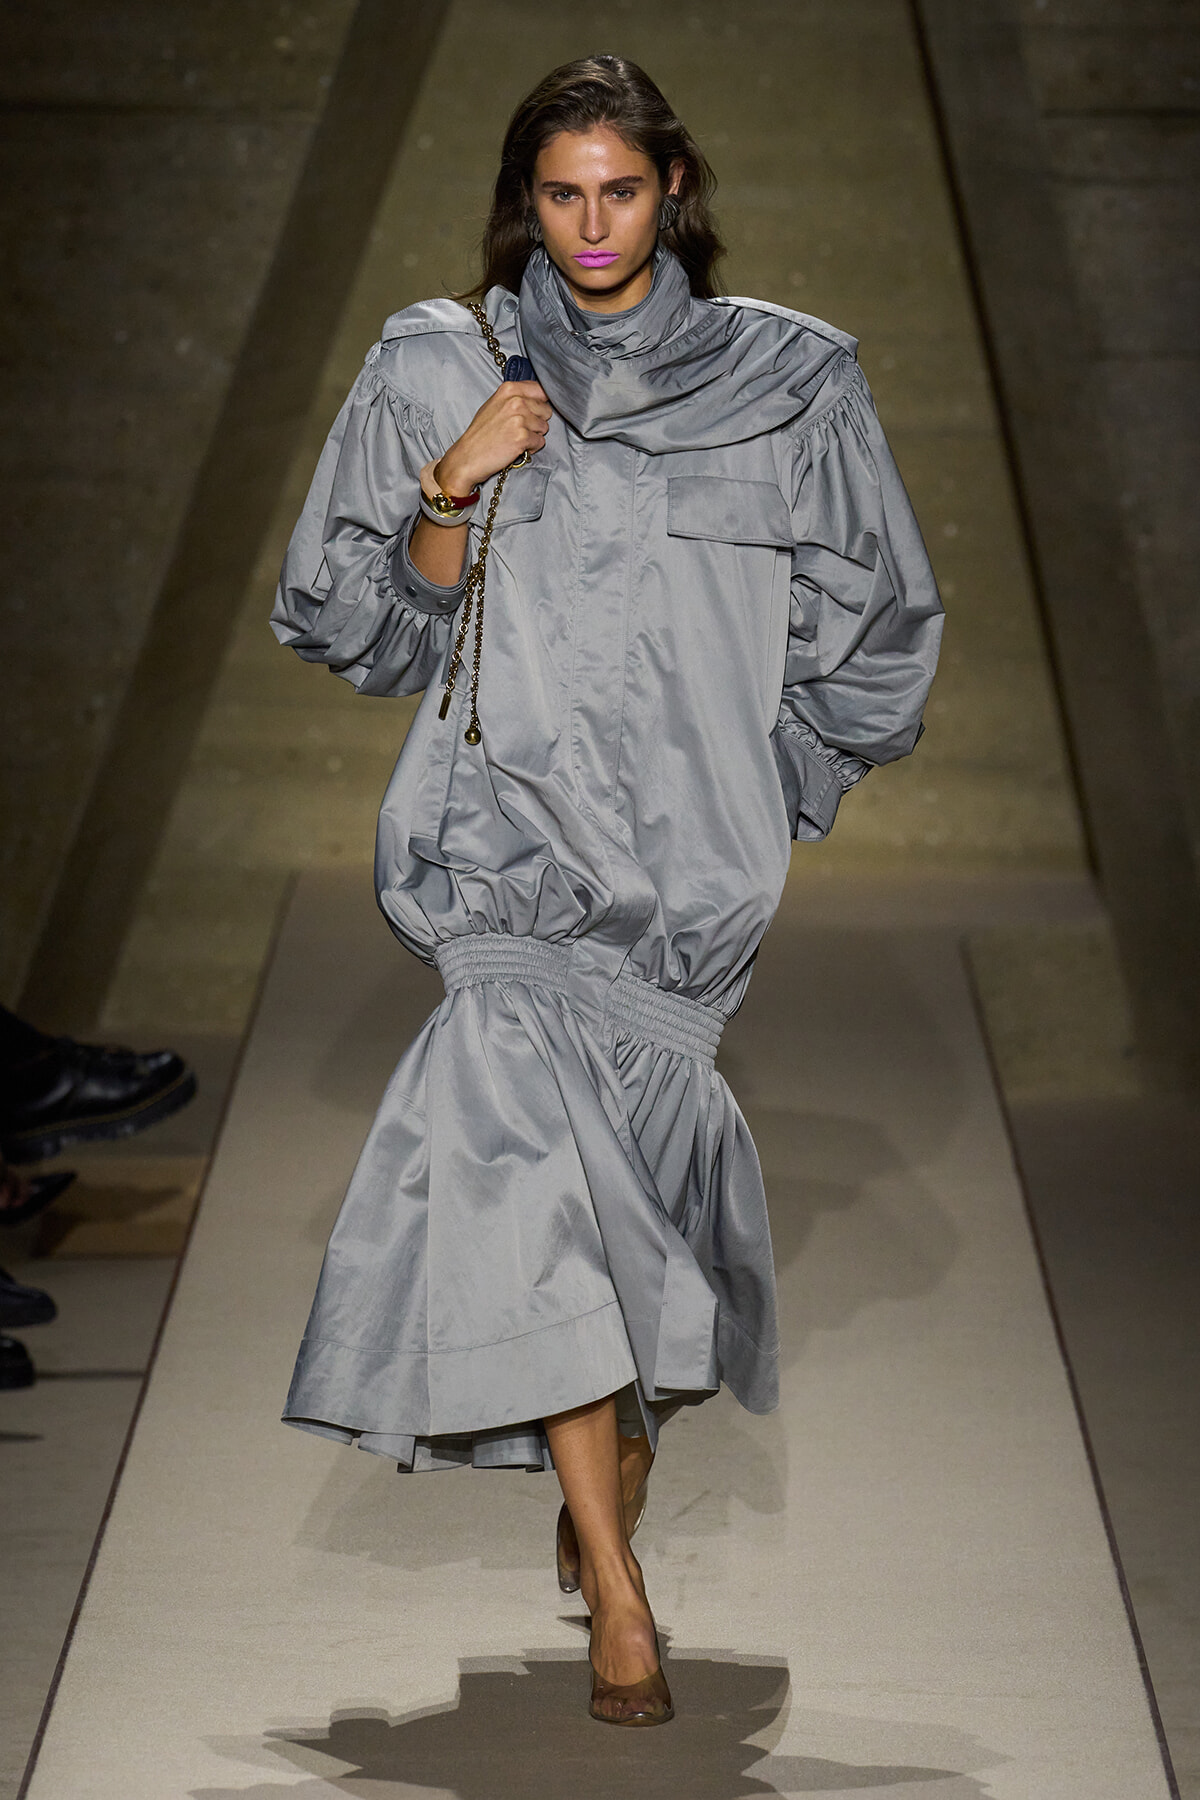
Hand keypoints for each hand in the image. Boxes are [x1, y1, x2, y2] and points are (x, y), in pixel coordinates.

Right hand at [435, 380, 550, 494]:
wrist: (468, 456)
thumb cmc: (481, 433)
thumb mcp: (494, 404)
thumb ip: (516, 397)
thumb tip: (538, 396)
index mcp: (509, 389)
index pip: (541, 390)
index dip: (539, 403)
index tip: (532, 411)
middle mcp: (516, 400)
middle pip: (545, 410)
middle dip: (536, 421)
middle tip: (518, 429)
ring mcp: (520, 419)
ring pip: (544, 427)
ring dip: (534, 435)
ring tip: (515, 438)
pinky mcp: (522, 437)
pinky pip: (540, 442)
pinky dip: (531, 448)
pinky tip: (516, 447)